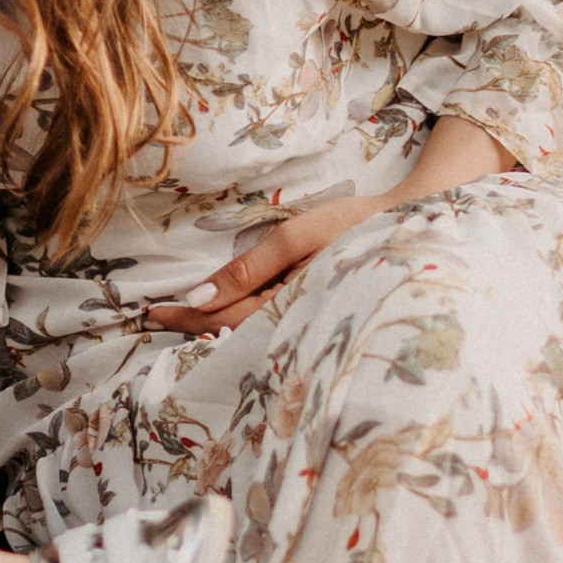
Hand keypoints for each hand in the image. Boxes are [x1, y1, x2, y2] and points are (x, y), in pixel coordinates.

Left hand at [143, 201, 363, 335]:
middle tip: (154, 320)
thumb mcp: (296, 240)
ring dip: (213, 328)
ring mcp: (305, 323)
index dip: (185, 318)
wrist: (411, 230)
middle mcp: (295, 325)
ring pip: (248, 334)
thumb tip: (198, 298)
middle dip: (193, 327)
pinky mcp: (313, 313)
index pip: (222, 321)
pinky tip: (224, 319)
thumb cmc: (354, 227)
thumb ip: (247, 272)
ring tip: (179, 320)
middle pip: (231, 334)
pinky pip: (268, 328)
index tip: (151, 314)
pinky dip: (239, 324)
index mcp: (288, 308)